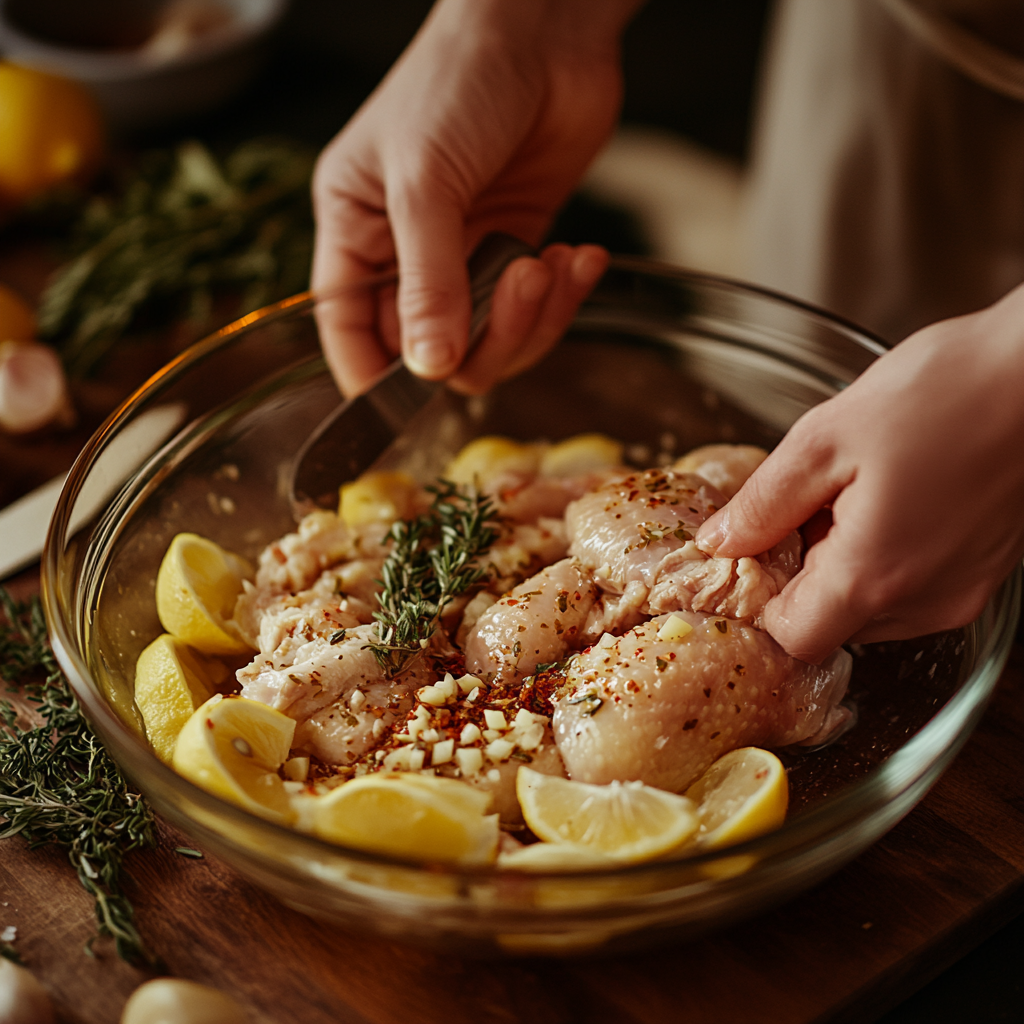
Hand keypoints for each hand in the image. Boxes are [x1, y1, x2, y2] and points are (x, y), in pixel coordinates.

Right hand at [312, 0, 640, 396]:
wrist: (544, 29)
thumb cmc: (458, 82)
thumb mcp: (425, 182)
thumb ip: (427, 282)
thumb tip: (428, 369)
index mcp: (355, 231)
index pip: (350, 333)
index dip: (375, 377)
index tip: (413, 398)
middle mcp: (406, 254)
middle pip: (432, 351)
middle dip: (483, 336)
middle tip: (519, 284)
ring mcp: (466, 256)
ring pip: (489, 342)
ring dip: (529, 319)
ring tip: (552, 263)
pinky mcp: (520, 248)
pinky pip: (536, 312)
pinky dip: (563, 298)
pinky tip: (579, 257)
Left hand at [696, 283, 1023, 662]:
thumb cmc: (941, 393)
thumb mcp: (824, 440)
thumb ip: (763, 504)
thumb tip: (720, 544)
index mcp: (874, 577)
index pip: (793, 639)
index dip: (761, 604)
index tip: (751, 556)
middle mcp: (923, 602)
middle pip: (832, 625)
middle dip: (802, 577)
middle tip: (803, 508)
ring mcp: (959, 592)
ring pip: (871, 609)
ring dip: (843, 566)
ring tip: (851, 494)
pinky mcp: (982, 574)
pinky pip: (912, 590)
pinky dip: (885, 559)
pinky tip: (888, 498)